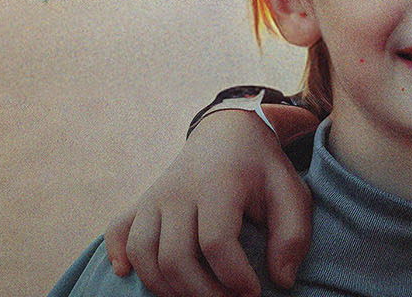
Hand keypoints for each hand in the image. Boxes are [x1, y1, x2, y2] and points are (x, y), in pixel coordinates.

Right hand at [103, 109, 312, 296]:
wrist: (229, 131)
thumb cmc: (262, 169)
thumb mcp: (291, 192)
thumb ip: (293, 235)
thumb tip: (282, 280)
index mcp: (218, 185)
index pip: (216, 243)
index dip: (234, 278)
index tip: (254, 293)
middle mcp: (179, 190)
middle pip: (175, 257)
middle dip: (202, 293)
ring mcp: (155, 196)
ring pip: (143, 253)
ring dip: (166, 287)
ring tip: (198, 296)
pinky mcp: (142, 202)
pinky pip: (118, 232)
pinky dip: (118, 256)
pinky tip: (127, 274)